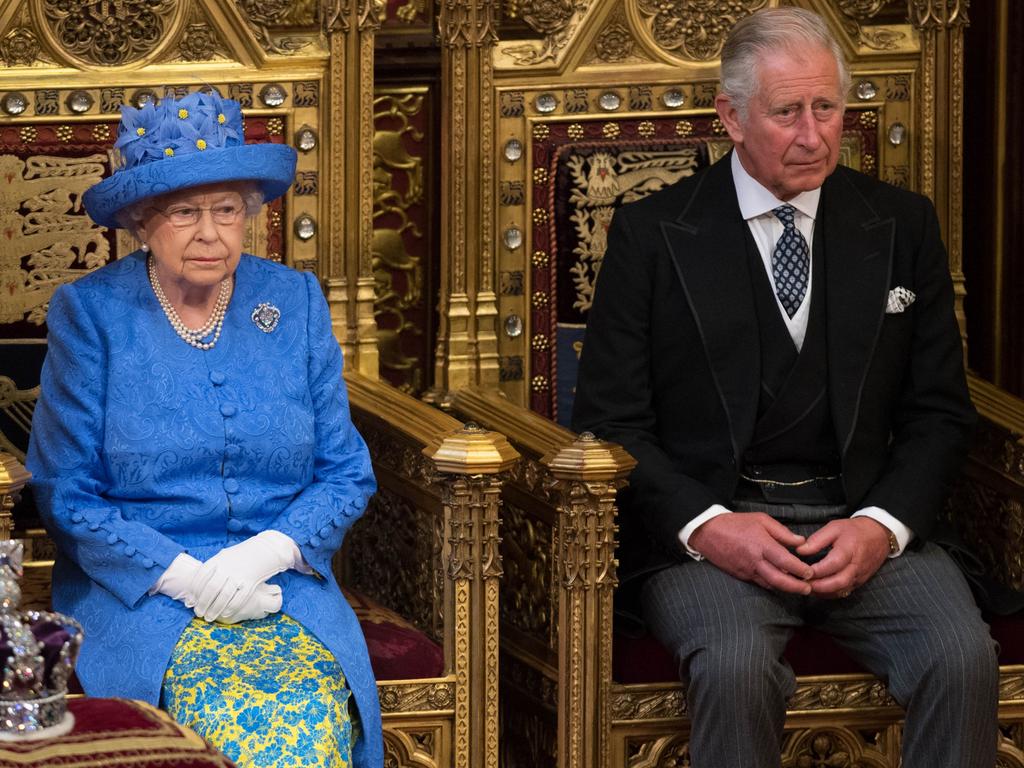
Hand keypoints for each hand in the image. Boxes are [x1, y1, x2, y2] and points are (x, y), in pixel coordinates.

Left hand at [152, 552, 281, 620]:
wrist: (265, 549)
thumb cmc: (241, 555)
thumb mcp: (225, 556)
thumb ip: (212, 569)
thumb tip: (195, 587)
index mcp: (218, 560)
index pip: (201, 577)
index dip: (194, 591)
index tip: (190, 602)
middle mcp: (227, 568)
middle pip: (211, 589)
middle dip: (202, 603)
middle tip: (198, 613)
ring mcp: (239, 575)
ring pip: (224, 596)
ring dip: (214, 609)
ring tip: (208, 617)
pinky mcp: (251, 582)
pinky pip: (239, 598)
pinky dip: (230, 608)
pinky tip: (224, 614)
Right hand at [688, 512, 813, 593]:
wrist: (707, 532)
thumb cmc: (735, 523)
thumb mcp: (761, 519)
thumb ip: (782, 532)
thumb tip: (800, 542)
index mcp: (762, 545)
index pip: (786, 562)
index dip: (800, 570)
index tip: (810, 572)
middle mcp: (755, 561)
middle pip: (779, 580)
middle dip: (796, 587)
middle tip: (808, 589)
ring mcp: (747, 570)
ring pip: (770, 585)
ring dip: (786, 589)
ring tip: (798, 589)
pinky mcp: (740, 575)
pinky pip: (759, 583)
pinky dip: (772, 585)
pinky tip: (780, 583)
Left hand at [798, 517, 889, 597]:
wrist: (880, 535)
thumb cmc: (854, 530)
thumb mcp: (834, 527)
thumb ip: (817, 540)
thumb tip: (800, 550)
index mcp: (849, 549)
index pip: (833, 564)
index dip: (818, 570)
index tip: (803, 571)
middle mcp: (856, 566)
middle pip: (839, 581)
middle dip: (819, 586)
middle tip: (803, 583)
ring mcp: (859, 576)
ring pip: (842, 590)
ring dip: (824, 592)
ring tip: (807, 588)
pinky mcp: (860, 582)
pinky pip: (845, 591)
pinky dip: (831, 594)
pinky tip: (818, 590)